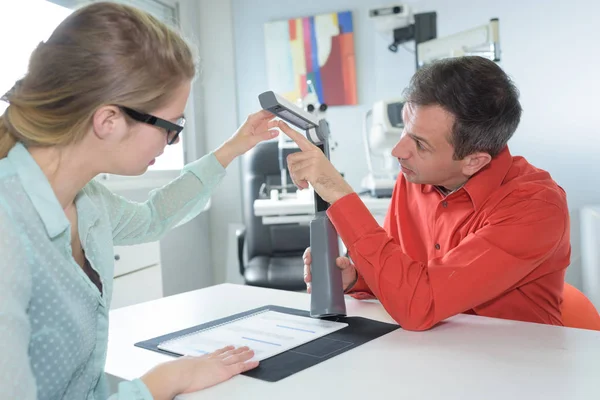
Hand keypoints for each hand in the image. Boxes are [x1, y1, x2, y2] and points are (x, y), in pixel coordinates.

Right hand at [141, 346, 257, 399]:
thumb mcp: (177, 368)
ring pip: (235, 358)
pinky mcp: (223, 372)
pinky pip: (240, 367)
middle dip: (236, 351)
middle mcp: (211, 360)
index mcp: (200, 360)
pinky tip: (255, 362)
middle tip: (243, 347)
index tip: (228, 347)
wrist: (176, 374)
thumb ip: (181, 366)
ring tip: (251, 351)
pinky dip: (249, 364)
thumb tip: (176, 368)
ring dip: (244, 354)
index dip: (223, 351)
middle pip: (227, 354)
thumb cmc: (173, 374)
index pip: (215, 354)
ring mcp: (218, 364)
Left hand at [214, 110, 278, 167]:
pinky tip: (278, 129)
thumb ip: (265, 136)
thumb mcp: (252, 140)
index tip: (280, 110)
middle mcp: (255, 121)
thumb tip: (276, 132)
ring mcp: (257, 126)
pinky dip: (273, 128)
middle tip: (285, 115)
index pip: (264, 111)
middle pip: (268, 115)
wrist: (232, 149)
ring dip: (276, 122)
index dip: (273, 110)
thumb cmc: (238, 143)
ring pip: (269, 121)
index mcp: (251, 119)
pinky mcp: (259, 131)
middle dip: (276, 114)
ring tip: (284, 123)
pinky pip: (268, 128)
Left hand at [274, 120, 353, 203]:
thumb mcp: (317, 167)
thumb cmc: (328, 181)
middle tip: (302, 179)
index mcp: (315, 151)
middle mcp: (314, 154)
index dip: (288, 130)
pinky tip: (308, 185)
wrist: (339, 191)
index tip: (281, 123)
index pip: (299, 138)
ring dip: (297, 179)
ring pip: (292, 169)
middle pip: (290, 159)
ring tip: (307, 183)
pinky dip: (299, 184)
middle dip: (293, 172)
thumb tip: (292, 166)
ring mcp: (313, 161)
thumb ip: (305, 162)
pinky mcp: (311, 169)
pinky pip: (296, 176)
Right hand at [303, 247, 357, 292]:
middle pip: (308, 265)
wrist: (349, 282)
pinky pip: (311, 284)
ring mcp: (317, 273)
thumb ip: (343, 261)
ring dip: (307, 279)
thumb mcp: (346, 264)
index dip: (307, 255)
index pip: (312, 252)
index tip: (307, 260)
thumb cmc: (346, 269)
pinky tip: (311, 289)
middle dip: (306, 270)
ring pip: (308, 275)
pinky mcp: (318, 282)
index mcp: (323, 256)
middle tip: (308, 276)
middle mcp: (318, 264)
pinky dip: (310, 287)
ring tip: (309, 283)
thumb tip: (339, 260)